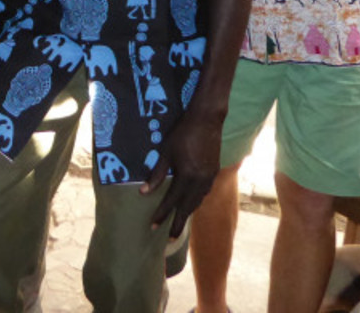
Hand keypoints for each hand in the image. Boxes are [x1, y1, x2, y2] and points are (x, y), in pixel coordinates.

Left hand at [140, 109, 221, 237]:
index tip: (153, 227)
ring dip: (188, 213)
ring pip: (197, 201)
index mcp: (188, 176)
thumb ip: (157, 174)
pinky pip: (204, 193)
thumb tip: (144, 192)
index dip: (162, 214)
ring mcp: (210, 177)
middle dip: (178, 223)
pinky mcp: (214, 172)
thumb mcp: (166, 152)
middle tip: (169, 239)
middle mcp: (201, 181)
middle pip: (188, 207)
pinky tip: (191, 202)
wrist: (207, 119)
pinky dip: (196, 201)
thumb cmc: (183, 133)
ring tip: (179, 222)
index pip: (172, 201)